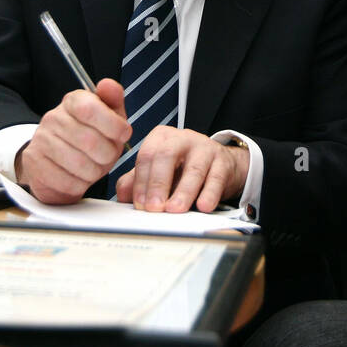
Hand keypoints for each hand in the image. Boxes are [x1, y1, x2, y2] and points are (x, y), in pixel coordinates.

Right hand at [15, 79, 131, 203]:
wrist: (56, 159)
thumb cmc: (90, 136)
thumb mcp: (107, 116)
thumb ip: (113, 100)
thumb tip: (108, 84)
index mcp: (72, 101)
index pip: (90, 108)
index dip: (113, 125)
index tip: (123, 134)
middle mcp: (53, 118)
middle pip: (90, 141)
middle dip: (108, 154)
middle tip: (108, 156)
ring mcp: (40, 141)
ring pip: (80, 164)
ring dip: (95, 171)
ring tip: (94, 167)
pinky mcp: (34, 165)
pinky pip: (67, 182)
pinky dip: (80, 185)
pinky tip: (79, 177)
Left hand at [115, 127, 248, 212]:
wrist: (219, 164)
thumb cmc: (183, 167)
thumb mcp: (157, 170)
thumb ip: (136, 180)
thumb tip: (124, 195)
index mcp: (162, 137)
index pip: (147, 156)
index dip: (141, 182)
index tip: (140, 205)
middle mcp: (182, 138)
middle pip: (166, 156)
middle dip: (158, 184)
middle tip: (154, 208)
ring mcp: (204, 148)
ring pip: (193, 169)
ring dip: (183, 192)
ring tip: (175, 210)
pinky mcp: (223, 162)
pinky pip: (216, 178)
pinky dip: (209, 193)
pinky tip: (203, 206)